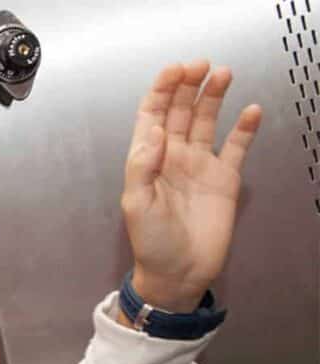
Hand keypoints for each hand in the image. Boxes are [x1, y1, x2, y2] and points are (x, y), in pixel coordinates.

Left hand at [121, 62, 261, 310]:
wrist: (178, 273)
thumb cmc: (151, 242)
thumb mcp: (136, 205)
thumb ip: (141, 166)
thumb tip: (155, 131)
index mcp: (149, 160)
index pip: (153, 115)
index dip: (161, 91)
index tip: (175, 71)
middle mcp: (174, 157)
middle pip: (181, 111)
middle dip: (188, 86)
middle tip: (201, 65)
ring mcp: (200, 166)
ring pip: (207, 121)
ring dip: (213, 97)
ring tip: (223, 74)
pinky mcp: (225, 179)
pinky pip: (236, 147)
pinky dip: (245, 128)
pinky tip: (252, 110)